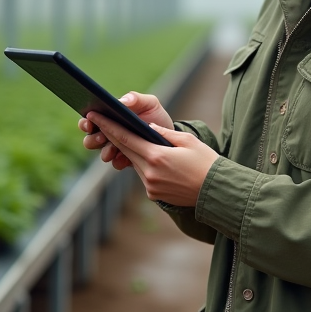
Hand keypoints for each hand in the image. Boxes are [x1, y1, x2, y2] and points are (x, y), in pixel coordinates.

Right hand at [79, 92, 173, 170]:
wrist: (172, 136)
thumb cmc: (157, 116)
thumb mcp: (150, 104)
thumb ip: (137, 99)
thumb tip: (123, 101)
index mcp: (110, 118)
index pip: (90, 119)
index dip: (86, 121)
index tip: (91, 120)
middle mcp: (110, 134)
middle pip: (90, 139)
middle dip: (93, 139)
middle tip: (102, 137)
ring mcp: (117, 149)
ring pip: (102, 153)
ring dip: (105, 151)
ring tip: (112, 149)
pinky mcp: (126, 161)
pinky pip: (116, 163)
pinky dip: (118, 160)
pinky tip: (125, 159)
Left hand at [86, 111, 217, 207]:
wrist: (216, 191)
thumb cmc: (206, 163)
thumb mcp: (188, 141)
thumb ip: (165, 133)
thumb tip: (148, 128)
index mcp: (156, 156)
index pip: (125, 138)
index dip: (108, 126)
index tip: (94, 117)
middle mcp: (149, 172)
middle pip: (125, 150)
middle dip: (112, 136)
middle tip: (99, 123)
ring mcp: (150, 186)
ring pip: (134, 163)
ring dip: (130, 152)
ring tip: (126, 138)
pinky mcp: (153, 195)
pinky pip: (144, 175)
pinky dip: (144, 166)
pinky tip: (150, 158)